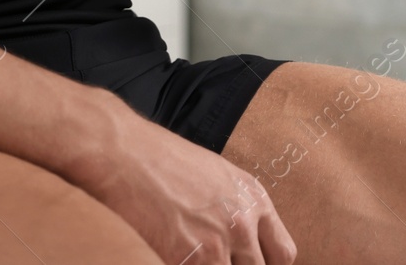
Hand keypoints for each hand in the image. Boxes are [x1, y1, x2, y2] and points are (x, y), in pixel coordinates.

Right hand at [81, 113, 295, 264]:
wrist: (121, 152)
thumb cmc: (158, 159)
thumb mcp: (214, 175)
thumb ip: (234, 208)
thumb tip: (238, 243)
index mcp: (253, 198)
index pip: (284, 254)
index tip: (246, 264)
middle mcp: (242, 222)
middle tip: (209, 258)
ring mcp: (216, 243)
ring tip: (187, 253)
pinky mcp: (187, 259)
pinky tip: (166, 254)